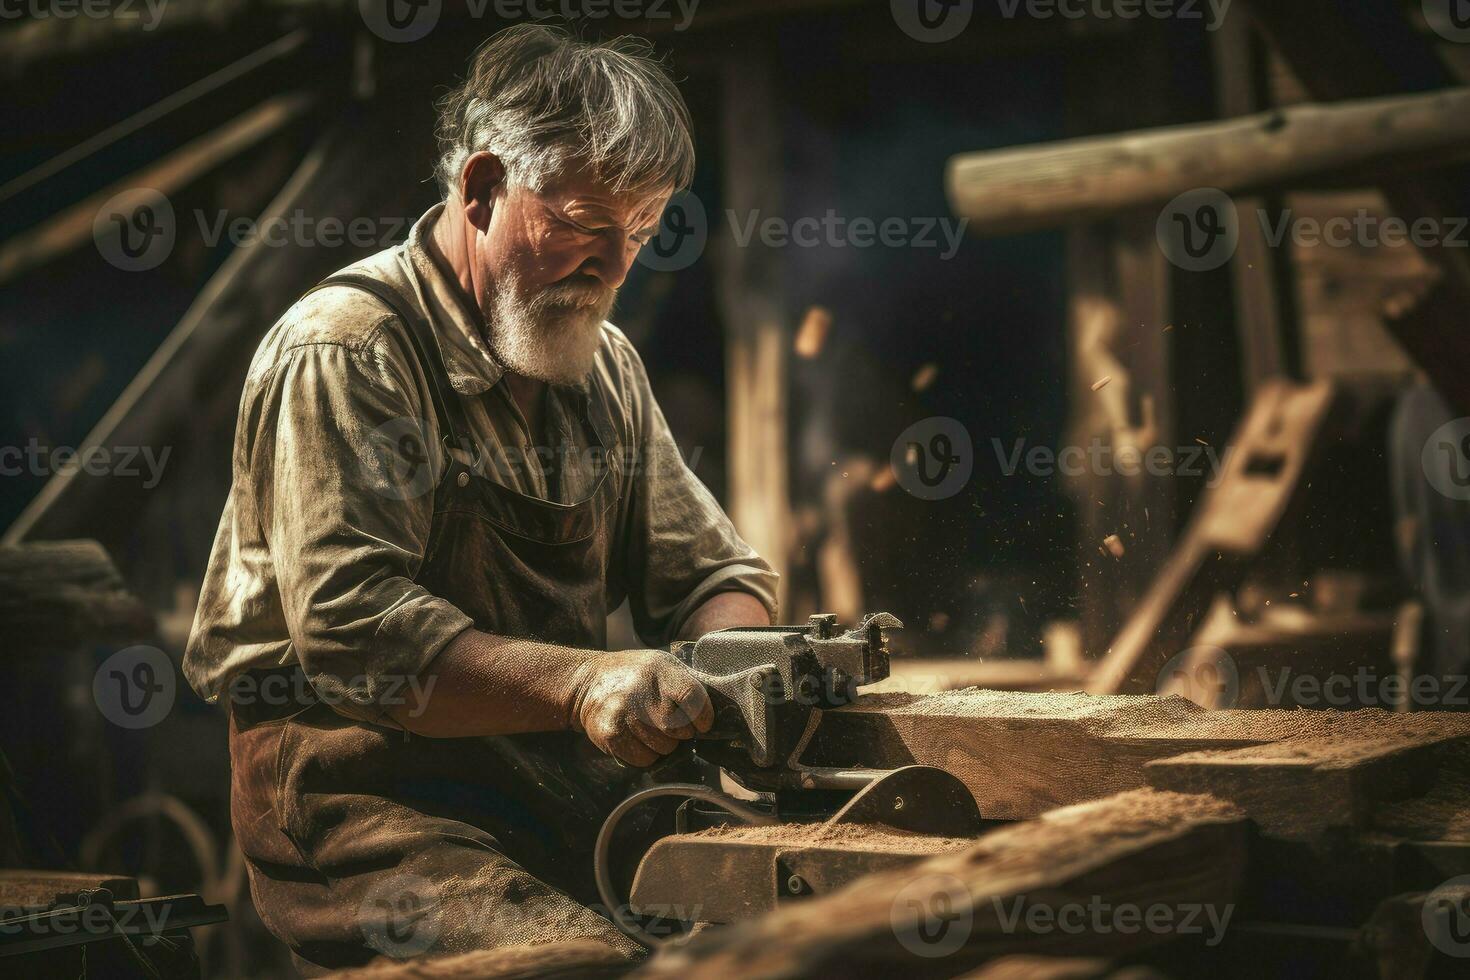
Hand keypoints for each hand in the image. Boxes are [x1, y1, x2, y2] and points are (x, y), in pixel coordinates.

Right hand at [569, 650, 713, 766]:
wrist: (587, 681)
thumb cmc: (636, 677)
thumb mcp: (661, 666)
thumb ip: (685, 684)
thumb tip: (719, 712)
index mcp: (661, 669)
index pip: (693, 697)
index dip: (703, 717)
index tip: (702, 724)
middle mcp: (641, 689)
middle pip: (679, 730)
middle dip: (681, 734)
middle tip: (670, 726)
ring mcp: (623, 711)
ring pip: (663, 748)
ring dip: (663, 746)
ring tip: (650, 729)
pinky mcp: (610, 732)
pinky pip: (643, 759)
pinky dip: (646, 756)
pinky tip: (636, 738)